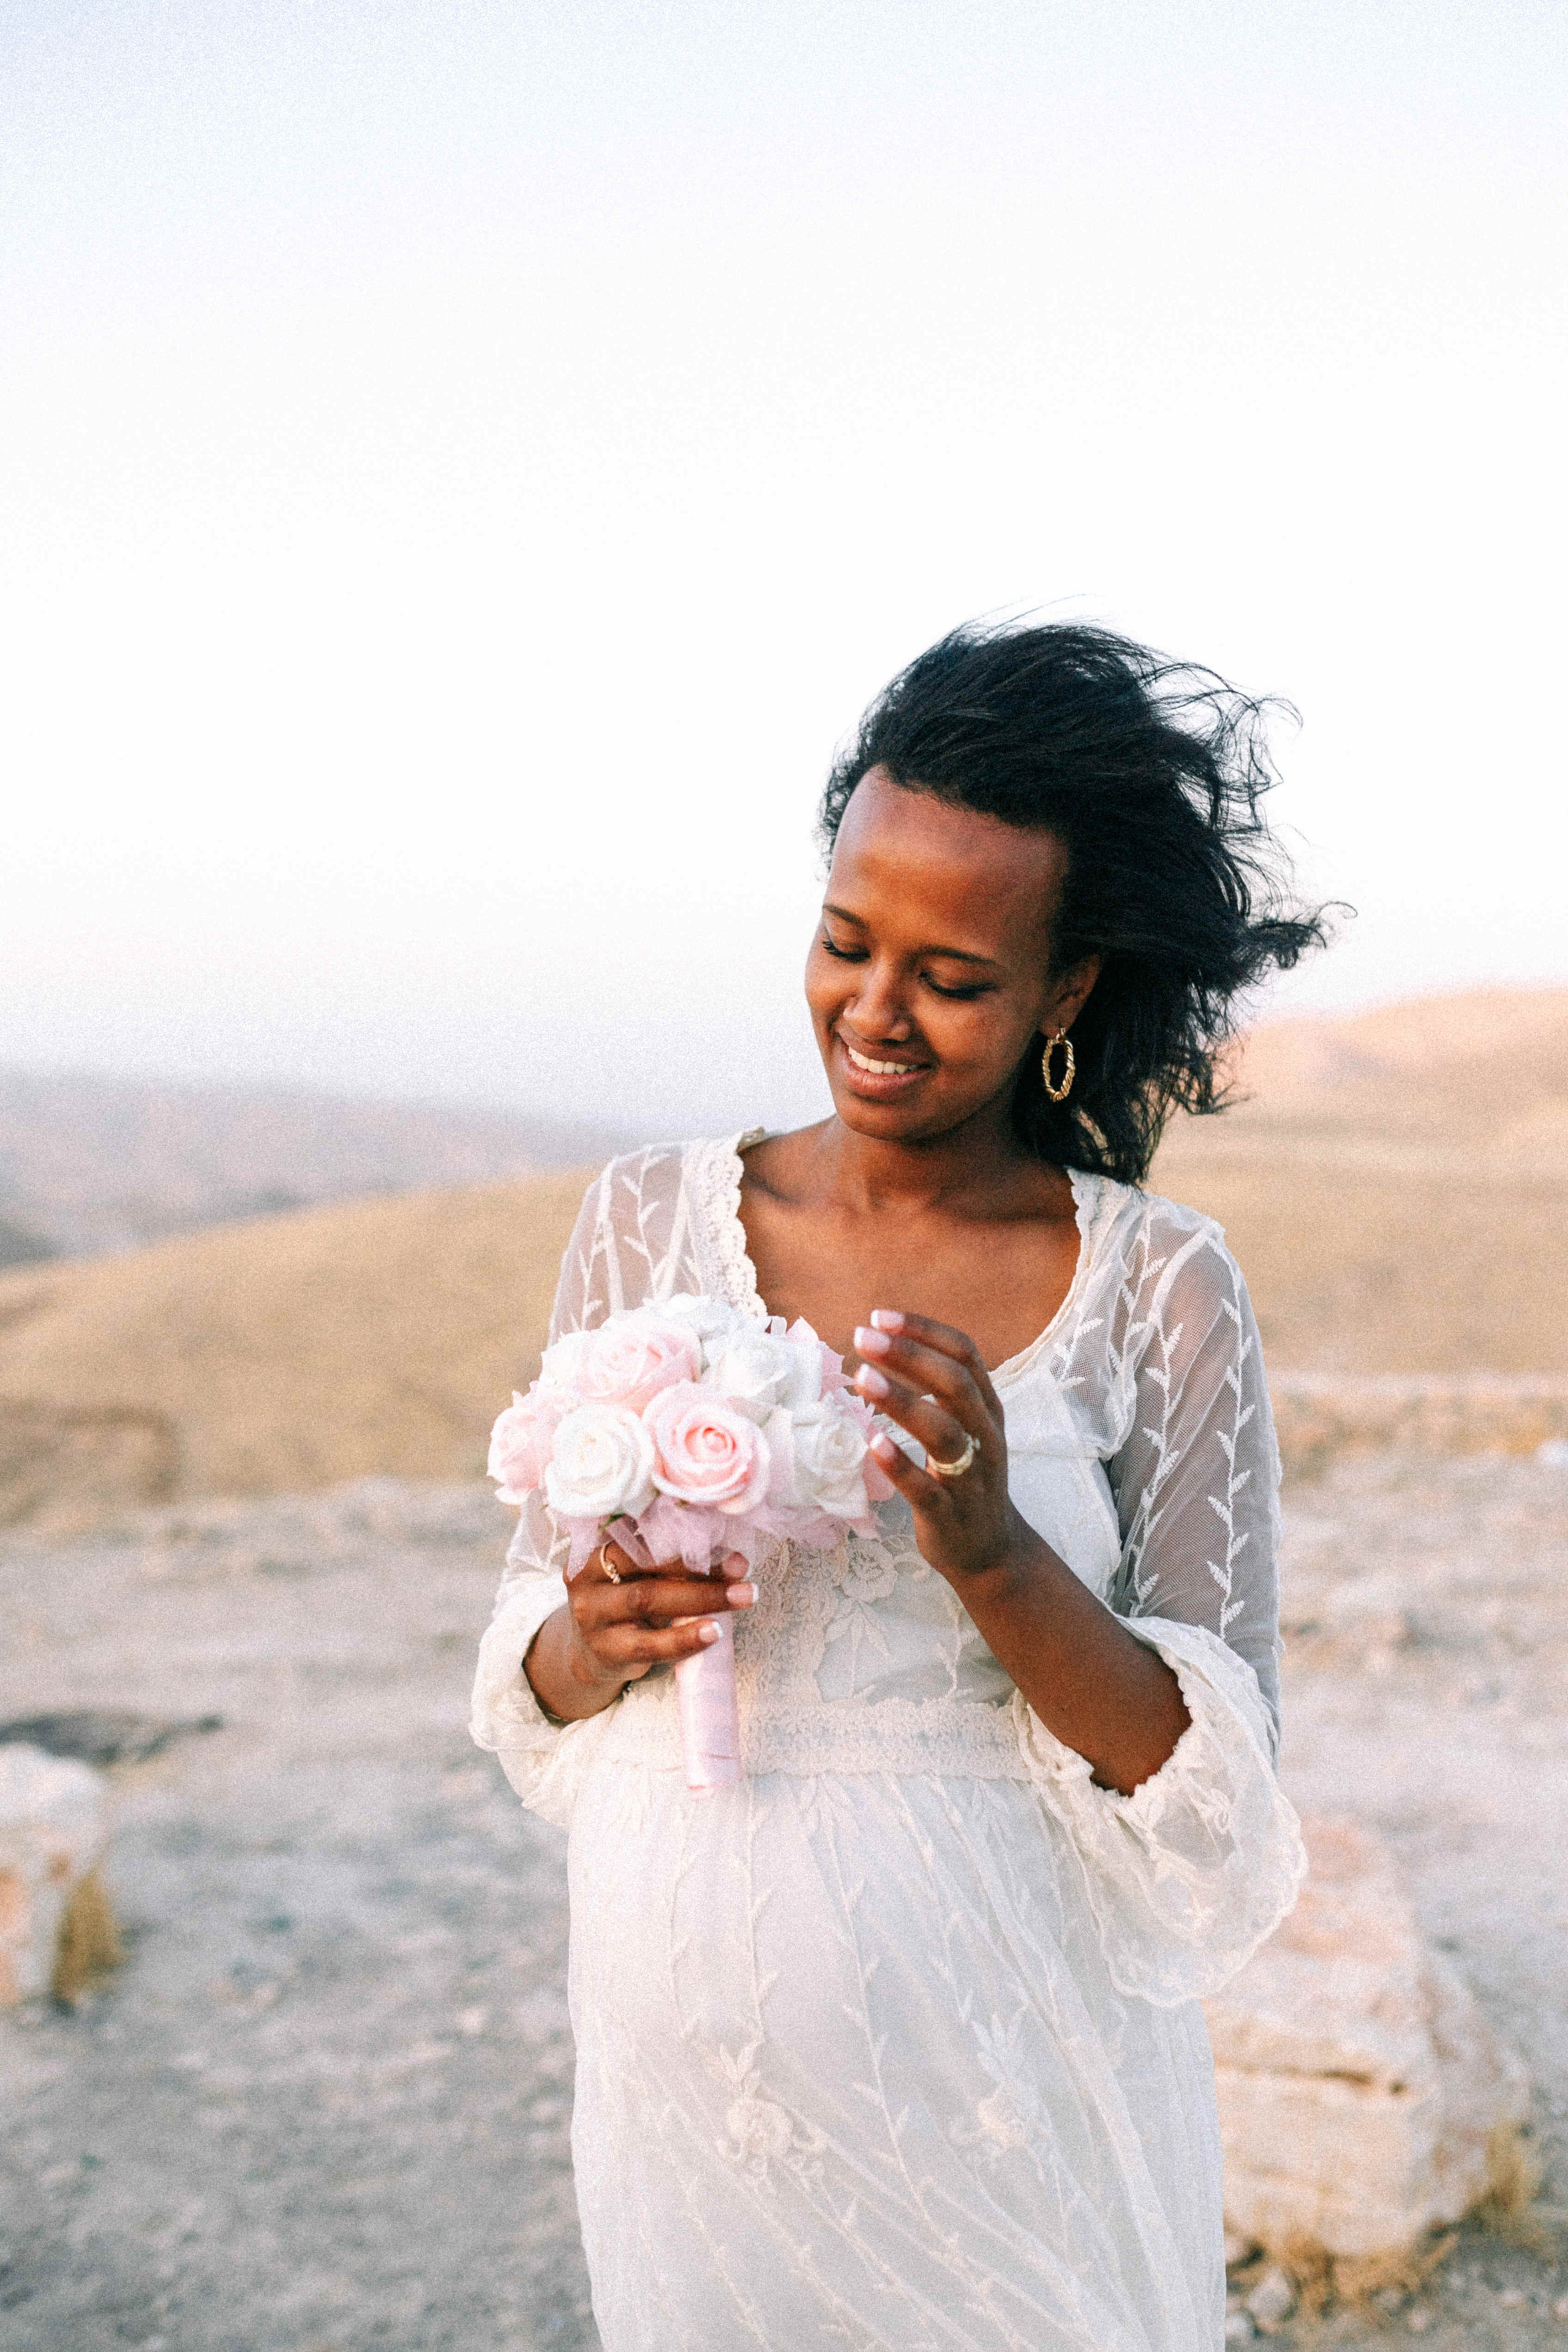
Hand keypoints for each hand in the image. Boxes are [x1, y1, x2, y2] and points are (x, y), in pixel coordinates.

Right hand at [525, 1538, 756, 1720]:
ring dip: (701, 1598)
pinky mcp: (606, 1651)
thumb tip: (730, 1556)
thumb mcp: (638, 1577)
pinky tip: (713, 1633)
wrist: (592, 1654)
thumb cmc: (626, 1603)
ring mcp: (592, 1616)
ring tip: (741, 1597)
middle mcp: (589, 1578)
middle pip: (646, 1566)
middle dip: (699, 1565)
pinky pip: (650, 1645)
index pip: (640, 1535)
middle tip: (742, 1567)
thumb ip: (668, 1564)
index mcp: (599, 1548)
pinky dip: (685, 1638)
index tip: (725, 1539)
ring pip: (648, 1600)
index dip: (684, 1535)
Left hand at [853, 1311, 1027, 1586]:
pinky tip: (870, 1442)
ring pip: (944, 1433)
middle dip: (909, 1356)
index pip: (965, 1355)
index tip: (880, 1317)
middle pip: (955, 1385)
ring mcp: (971, 1478)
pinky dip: (900, 1464)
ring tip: (861, 1377)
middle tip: (862, 1337)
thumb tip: (888, 1344)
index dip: (924, 1331)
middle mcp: (985, 1438)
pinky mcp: (950, 1515)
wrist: (992, 1552)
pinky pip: (927, 1489)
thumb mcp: (965, 1427)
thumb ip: (938, 1390)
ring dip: (902, 1402)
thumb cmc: (966, 1477)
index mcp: (987, 1410)